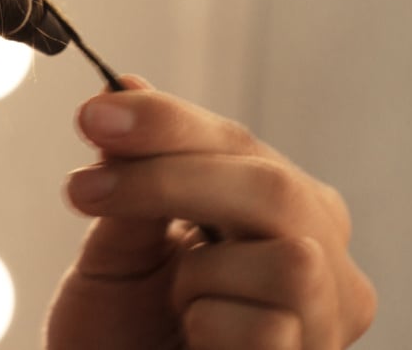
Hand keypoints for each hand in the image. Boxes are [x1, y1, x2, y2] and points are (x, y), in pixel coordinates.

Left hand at [46, 76, 375, 348]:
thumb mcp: (117, 246)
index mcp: (281, 204)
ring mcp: (328, 314)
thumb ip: (130, 176)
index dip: (166, 122)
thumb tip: (124, 87)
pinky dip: (209, 328)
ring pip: (288, 258)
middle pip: (272, 187)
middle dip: (170, 180)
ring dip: (202, 276)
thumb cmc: (123, 330)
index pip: (235, 142)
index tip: (94, 116)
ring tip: (177, 301)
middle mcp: (322, 251)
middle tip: (83, 189)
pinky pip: (266, 329)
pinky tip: (197, 342)